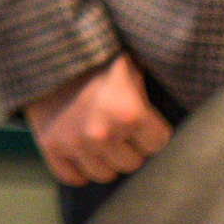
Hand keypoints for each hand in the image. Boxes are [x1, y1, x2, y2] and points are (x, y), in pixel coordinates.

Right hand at [25, 55, 170, 186]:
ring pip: (104, 174)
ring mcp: (73, 141)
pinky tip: (79, 151)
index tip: (144, 122)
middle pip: (131, 163)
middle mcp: (102, 132)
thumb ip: (147, 95)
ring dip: (104, 158)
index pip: (157, 145)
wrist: (44, 46)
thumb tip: (179, 104)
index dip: (152, 132)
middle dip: (129, 146)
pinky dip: (76, 168)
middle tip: (119, 127)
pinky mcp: (49, 145)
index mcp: (128, 112)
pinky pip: (71, 177)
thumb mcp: (130, 67)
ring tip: (99, 137)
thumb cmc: (94, 55)